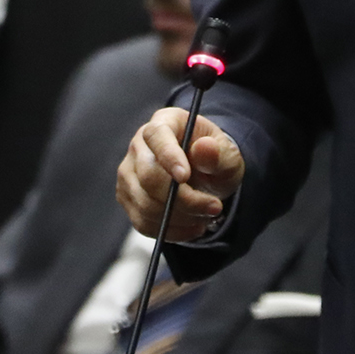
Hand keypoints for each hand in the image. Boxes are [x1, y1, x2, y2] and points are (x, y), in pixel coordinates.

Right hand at [117, 107, 241, 240]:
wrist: (206, 176)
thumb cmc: (215, 159)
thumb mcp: (227, 154)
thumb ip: (218, 153)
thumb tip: (204, 148)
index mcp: (164, 122)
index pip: (157, 136)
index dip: (168, 157)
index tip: (185, 177)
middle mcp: (139, 145)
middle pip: (148, 177)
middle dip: (184, 199)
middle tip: (214, 207)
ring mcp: (129, 173)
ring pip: (145, 204)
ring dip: (180, 218)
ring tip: (206, 215)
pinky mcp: (127, 198)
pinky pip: (143, 223)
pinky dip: (171, 231)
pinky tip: (192, 226)